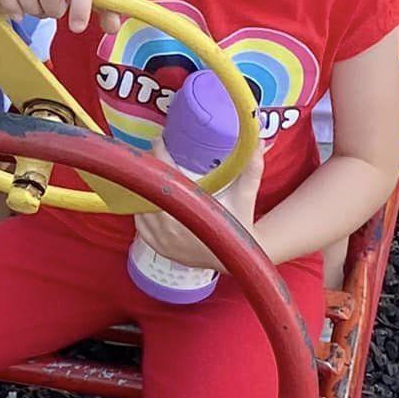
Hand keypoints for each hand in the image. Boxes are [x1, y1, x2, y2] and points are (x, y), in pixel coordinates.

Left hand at [131, 138, 264, 272]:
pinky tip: (146, 196)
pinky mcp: (158, 247)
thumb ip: (251, 170)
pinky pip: (139, 223)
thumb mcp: (245, 196)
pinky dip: (140, 208)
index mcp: (193, 211)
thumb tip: (258, 144)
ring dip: (143, 188)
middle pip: (150, 190)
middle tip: (153, 155)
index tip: (158, 141)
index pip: (169, 177)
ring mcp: (163, 239)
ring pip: (141, 206)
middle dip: (151, 170)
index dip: (161, 156)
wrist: (236, 256)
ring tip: (150, 172)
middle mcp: (174, 227)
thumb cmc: (239, 224)